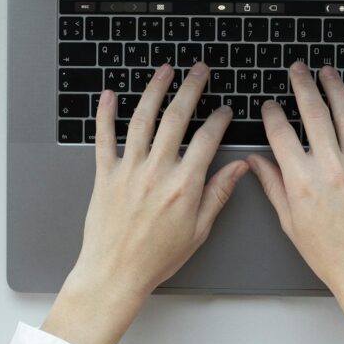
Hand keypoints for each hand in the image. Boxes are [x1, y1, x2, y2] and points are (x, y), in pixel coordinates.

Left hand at [42, 62, 247, 343]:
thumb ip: (218, 194)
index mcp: (184, 185)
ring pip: (142, 119)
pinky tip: (108, 95)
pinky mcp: (105, 175)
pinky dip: (105, 114)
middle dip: (190, 89)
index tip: (225, 110)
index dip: (219, 120)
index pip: (207, 139)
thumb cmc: (157, 258)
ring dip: (154, 91)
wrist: (115, 273)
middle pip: (176, 118)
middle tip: (199, 71)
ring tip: (164, 71)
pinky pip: (104, 137)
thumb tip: (239, 168)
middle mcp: (156, 171)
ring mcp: (129, 170)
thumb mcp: (199, 230)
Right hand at [246, 62, 343, 343]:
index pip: (281, 134)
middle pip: (313, 114)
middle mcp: (330, 169)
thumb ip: (273, 186)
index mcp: (302, 182)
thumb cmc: (328, 254)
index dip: (272, 114)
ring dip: (336, 89)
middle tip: (297, 69)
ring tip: (328, 72)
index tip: (269, 105)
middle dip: (302, 85)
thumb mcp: (290, 222)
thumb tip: (255, 162)